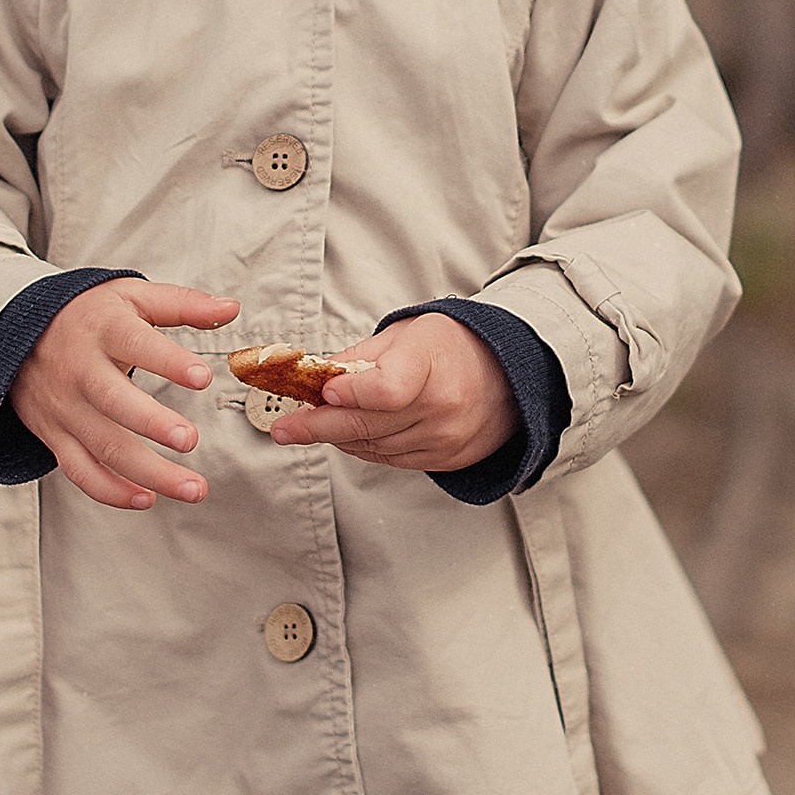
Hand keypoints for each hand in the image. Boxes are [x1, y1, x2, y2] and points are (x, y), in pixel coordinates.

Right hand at [10, 279, 239, 508]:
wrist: (15, 332)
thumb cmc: (87, 315)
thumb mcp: (131, 297)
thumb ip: (183, 304)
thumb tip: (231, 307)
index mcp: (103, 330)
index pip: (136, 343)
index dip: (169, 361)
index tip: (202, 377)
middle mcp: (80, 370)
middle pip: (115, 402)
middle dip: (153, 424)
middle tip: (189, 440)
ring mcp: (66, 407)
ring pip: (104, 446)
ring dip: (149, 472)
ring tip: (192, 487)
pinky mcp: (55, 435)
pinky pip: (80, 471)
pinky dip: (112, 492)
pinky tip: (147, 498)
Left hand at [268, 314, 517, 473]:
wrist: (509, 375)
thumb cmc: (454, 346)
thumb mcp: (408, 333)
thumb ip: (360, 359)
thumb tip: (314, 379)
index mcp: (434, 362)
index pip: (386, 390)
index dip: (350, 396)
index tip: (321, 393)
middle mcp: (444, 406)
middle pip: (368, 426)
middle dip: (317, 426)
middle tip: (285, 427)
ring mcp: (446, 439)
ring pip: (372, 448)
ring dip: (337, 437)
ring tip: (313, 424)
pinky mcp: (445, 460)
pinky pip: (389, 460)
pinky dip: (363, 448)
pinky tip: (350, 433)